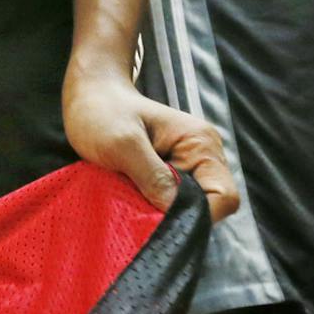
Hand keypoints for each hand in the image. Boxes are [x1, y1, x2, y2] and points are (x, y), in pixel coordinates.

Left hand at [62, 67, 238, 222]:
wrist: (90, 96)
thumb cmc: (103, 112)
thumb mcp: (122, 145)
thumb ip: (153, 177)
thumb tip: (176, 214)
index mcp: (201, 144)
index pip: (224, 197)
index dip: (196, 215)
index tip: (158, 218)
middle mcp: (202, 157)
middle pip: (208, 208)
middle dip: (174, 215)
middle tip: (137, 210)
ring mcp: (188, 167)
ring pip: (187, 208)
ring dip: (159, 212)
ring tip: (130, 201)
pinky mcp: (171, 174)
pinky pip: (170, 202)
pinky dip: (151, 206)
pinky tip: (130, 198)